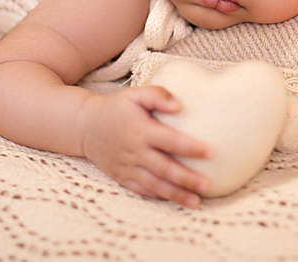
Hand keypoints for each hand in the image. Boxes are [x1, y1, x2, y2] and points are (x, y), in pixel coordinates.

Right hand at [79, 86, 213, 207]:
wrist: (84, 126)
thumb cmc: (116, 107)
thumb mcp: (135, 94)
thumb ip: (157, 94)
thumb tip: (179, 105)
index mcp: (141, 130)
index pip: (170, 140)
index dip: (191, 147)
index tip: (212, 152)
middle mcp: (134, 151)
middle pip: (164, 168)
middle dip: (187, 178)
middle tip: (208, 185)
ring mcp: (127, 167)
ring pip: (155, 184)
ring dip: (176, 194)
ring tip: (197, 202)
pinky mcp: (122, 177)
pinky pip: (142, 190)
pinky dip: (159, 197)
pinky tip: (176, 201)